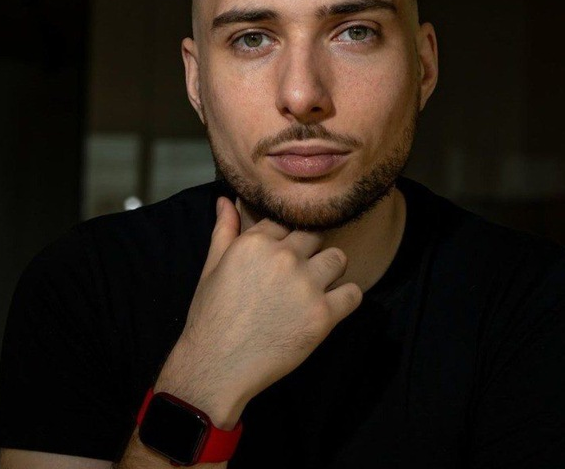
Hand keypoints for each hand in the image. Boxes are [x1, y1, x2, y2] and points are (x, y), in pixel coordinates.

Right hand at [178, 195, 362, 409]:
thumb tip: (226, 199)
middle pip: (315, 236)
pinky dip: (345, 299)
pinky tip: (330, 307)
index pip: (285, 223)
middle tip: (299, 273)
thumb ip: (224, 229)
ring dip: (329, 271)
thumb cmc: (211, 316)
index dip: (284, 239)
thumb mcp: (211, 266)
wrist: (217, 366)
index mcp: (257, 242)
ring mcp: (307, 285)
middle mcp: (285, 257)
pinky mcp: (324, 314)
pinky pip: (353, 293)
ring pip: (338, 258)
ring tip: (315, 288)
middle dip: (308, 251)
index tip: (281, 255)